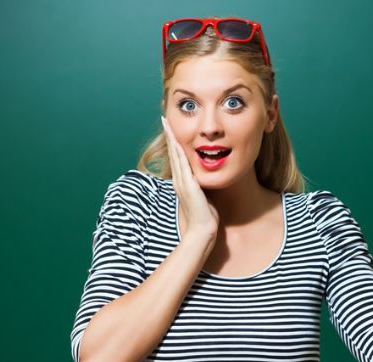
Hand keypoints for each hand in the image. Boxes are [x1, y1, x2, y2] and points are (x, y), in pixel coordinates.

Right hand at [161, 116, 218, 238]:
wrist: (203, 231)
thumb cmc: (205, 218)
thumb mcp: (203, 198)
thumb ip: (202, 189)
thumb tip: (206, 182)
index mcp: (182, 184)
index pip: (177, 159)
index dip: (174, 144)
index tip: (172, 130)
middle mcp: (179, 181)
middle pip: (173, 153)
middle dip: (170, 136)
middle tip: (166, 119)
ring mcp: (182, 182)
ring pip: (175, 155)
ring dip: (172, 138)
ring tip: (167, 123)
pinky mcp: (188, 185)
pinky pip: (182, 164)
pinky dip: (178, 151)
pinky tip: (177, 140)